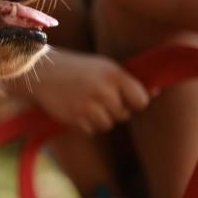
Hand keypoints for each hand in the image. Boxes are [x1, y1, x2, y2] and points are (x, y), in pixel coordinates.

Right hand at [22, 49, 150, 133]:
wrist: (41, 72)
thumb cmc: (77, 68)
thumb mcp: (103, 67)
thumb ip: (127, 81)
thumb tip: (156, 91)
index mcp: (114, 74)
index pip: (141, 100)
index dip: (134, 102)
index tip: (125, 98)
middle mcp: (104, 91)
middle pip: (123, 114)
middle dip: (113, 109)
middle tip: (96, 96)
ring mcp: (89, 106)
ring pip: (108, 125)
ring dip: (99, 118)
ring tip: (84, 103)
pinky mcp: (76, 118)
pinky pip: (91, 130)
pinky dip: (85, 124)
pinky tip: (75, 109)